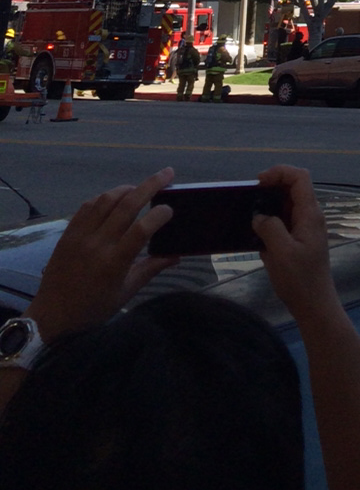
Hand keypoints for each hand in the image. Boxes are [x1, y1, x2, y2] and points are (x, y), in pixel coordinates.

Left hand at [26, 168, 176, 341]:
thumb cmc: (93, 308)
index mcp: (115, 263)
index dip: (160, 214)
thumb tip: (177, 255)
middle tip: (167, 173)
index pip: (142, 229)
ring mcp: (80, 236)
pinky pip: (87, 206)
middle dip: (151, 185)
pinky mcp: (68, 233)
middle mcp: (98, 244)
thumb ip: (152, 269)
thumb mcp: (126, 293)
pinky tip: (114, 199)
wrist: (52, 315)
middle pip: (127, 205)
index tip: (170, 209)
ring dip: (127, 188)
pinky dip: (104, 197)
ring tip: (140, 188)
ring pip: (107, 199)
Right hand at [252, 165, 339, 329]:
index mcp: (310, 214)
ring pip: (287, 204)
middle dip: (271, 187)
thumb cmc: (300, 280)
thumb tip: (259, 216)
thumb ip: (270, 228)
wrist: (314, 305)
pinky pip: (284, 220)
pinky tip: (256, 232)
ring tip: (249, 214)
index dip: (280, 172)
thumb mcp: (281, 253)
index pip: (300, 177)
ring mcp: (305, 227)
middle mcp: (309, 216)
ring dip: (269, 204)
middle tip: (249, 199)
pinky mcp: (298, 239)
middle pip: (293, 187)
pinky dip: (270, 220)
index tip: (258, 182)